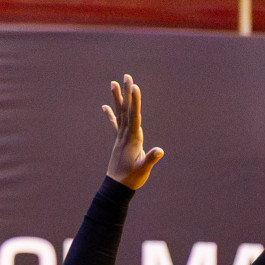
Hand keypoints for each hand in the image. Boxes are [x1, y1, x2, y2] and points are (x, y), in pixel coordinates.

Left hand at [103, 74, 164, 189]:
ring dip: (117, 98)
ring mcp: (121, 137)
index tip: (135, 87)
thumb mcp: (144, 169)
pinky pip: (115, 125)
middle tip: (126, 76)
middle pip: (126, 110)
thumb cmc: (132, 178)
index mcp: (133, 139)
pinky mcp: (119, 141)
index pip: (134, 116)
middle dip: (127, 93)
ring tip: (113, 83)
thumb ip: (151, 159)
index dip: (135, 101)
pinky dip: (110, 115)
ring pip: (120, 113)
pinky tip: (105, 106)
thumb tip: (160, 150)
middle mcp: (125, 134)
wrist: (117, 187)